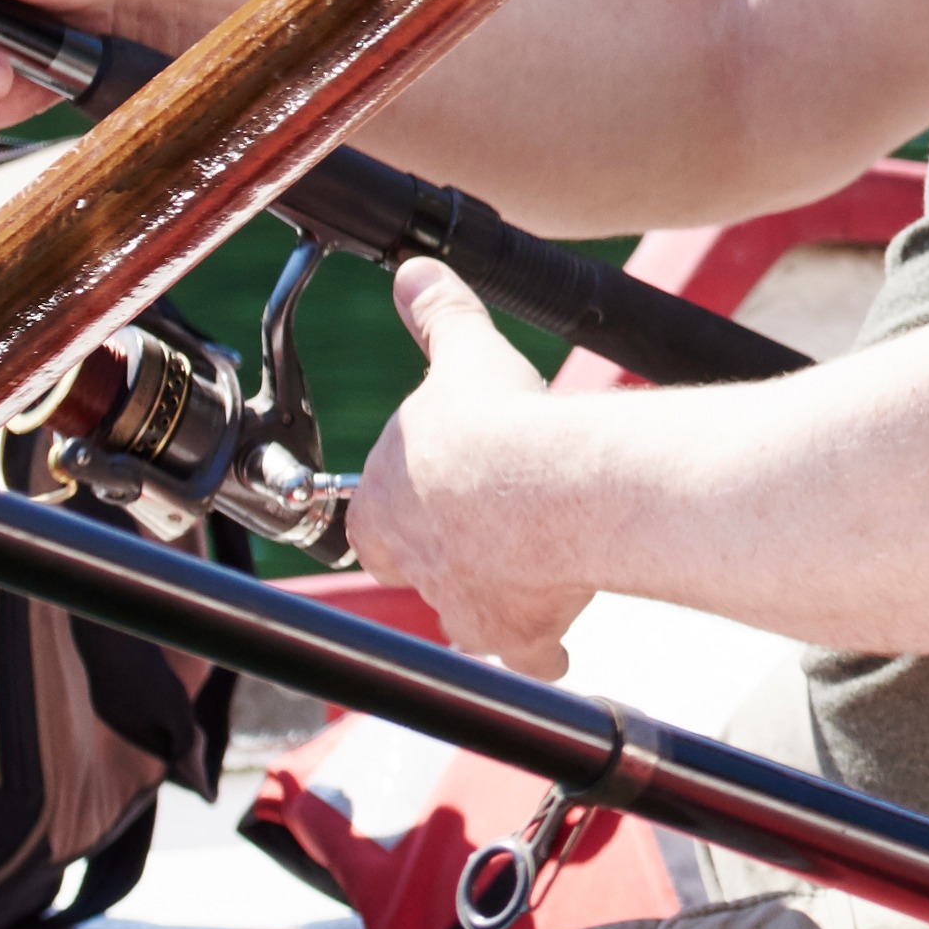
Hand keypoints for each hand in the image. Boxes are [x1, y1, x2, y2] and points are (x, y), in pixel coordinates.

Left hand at [348, 262, 596, 678]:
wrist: (549, 487)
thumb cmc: (494, 427)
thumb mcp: (461, 356)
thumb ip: (437, 317)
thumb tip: (414, 273)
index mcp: (378, 509)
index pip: (372, 517)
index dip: (405, 503)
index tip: (440, 489)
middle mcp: (412, 567)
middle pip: (422, 566)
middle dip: (453, 549)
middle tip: (492, 520)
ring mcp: (462, 608)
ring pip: (469, 613)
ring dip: (495, 594)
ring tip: (534, 566)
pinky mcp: (516, 634)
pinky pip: (527, 654)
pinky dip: (541, 650)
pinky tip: (557, 641)